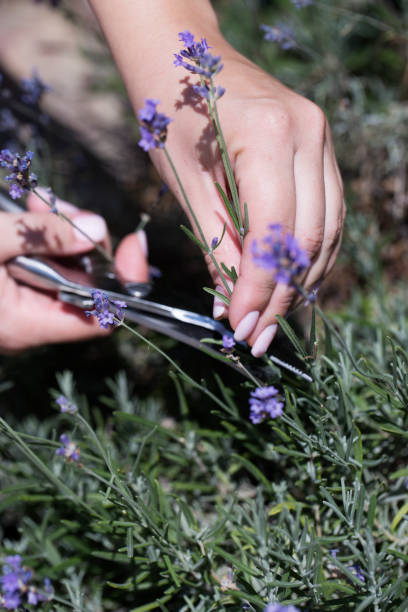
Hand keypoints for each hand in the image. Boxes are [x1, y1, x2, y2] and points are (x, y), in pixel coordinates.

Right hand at [0, 190, 148, 352]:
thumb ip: (46, 235)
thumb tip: (98, 228)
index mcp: (25, 325)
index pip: (101, 318)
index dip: (123, 281)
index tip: (132, 243)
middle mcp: (28, 323)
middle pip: (86, 284)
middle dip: (85, 240)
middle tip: (63, 207)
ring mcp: (20, 307)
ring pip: (64, 269)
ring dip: (59, 231)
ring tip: (36, 202)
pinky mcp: (10, 290)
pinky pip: (42, 265)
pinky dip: (41, 238)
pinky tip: (30, 212)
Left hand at [154, 49, 344, 356]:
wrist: (185, 61)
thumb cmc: (173, 118)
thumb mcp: (187, 187)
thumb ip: (217, 247)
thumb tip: (232, 309)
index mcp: (267, 137)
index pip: (273, 234)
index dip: (258, 290)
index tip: (239, 327)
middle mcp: (308, 136)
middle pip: (307, 239)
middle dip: (281, 296)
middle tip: (255, 335)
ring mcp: (322, 140)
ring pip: (327, 233)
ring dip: (301, 283)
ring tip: (272, 318)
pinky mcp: (323, 150)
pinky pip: (328, 216)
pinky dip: (310, 256)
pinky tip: (291, 283)